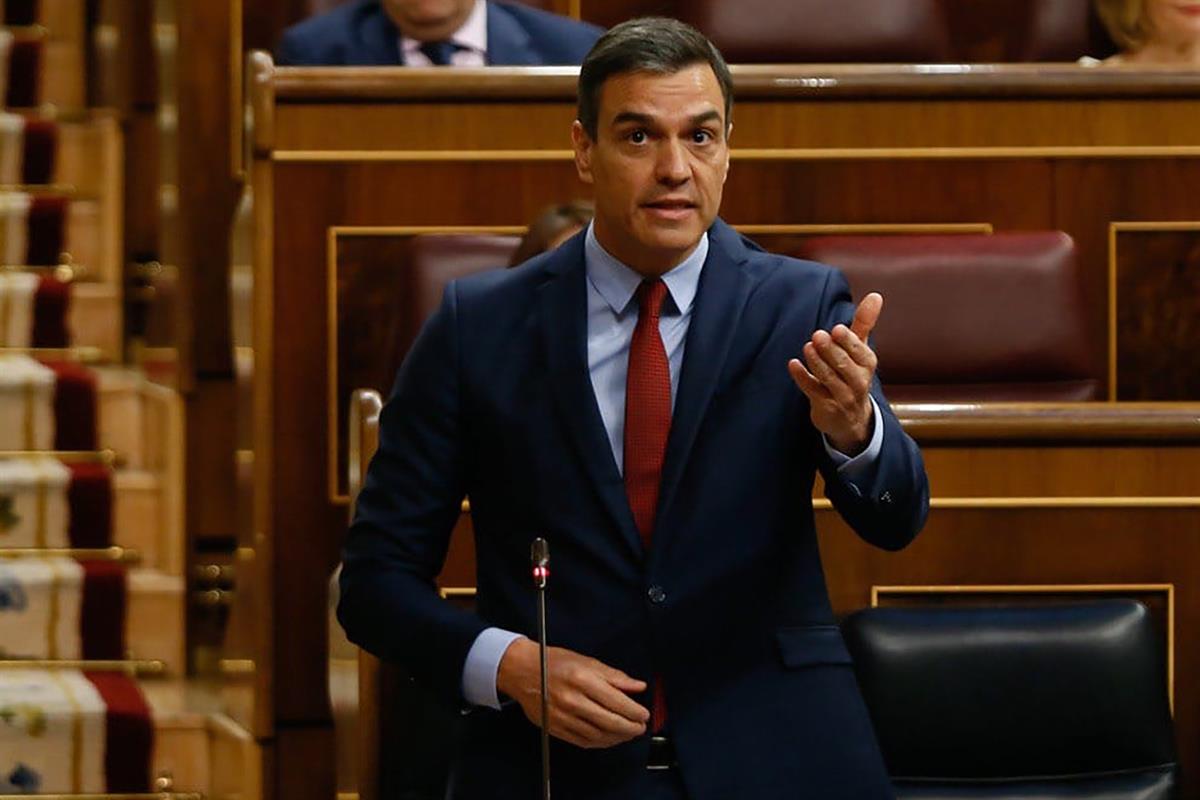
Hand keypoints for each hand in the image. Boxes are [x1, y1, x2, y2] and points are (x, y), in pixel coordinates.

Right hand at [496, 638, 648, 748]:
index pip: (617, 701)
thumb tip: (638, 686)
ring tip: (627, 734)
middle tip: (640, 728)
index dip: (635, 711)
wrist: (522, 671)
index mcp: (582, 679)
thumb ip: (614, 676)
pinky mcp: (554, 727)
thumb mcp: (587, 661)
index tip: (644, 715)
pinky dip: (599, 742)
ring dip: (617, 737)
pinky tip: (609, 738)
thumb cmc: (555, 662)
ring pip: (597, 735)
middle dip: (630, 728)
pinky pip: (582, 741)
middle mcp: (572, 699)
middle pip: (609, 721)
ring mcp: (562, 716)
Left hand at [787, 292, 881, 454]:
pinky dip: (802, 378)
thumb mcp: (860, 349)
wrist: (850, 418)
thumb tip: (875, 295)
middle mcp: (858, 382)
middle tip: (818, 335)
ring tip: (807, 347)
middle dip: (831, 351)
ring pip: (829, 380)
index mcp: (867, 365)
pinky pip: (813, 391)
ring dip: (817, 363)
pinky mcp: (826, 407)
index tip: (838, 329)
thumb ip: (864, 323)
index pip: (861, 353)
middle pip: (845, 366)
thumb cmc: (853, 374)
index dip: (849, 343)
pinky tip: (793, 364)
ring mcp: (842, 397)